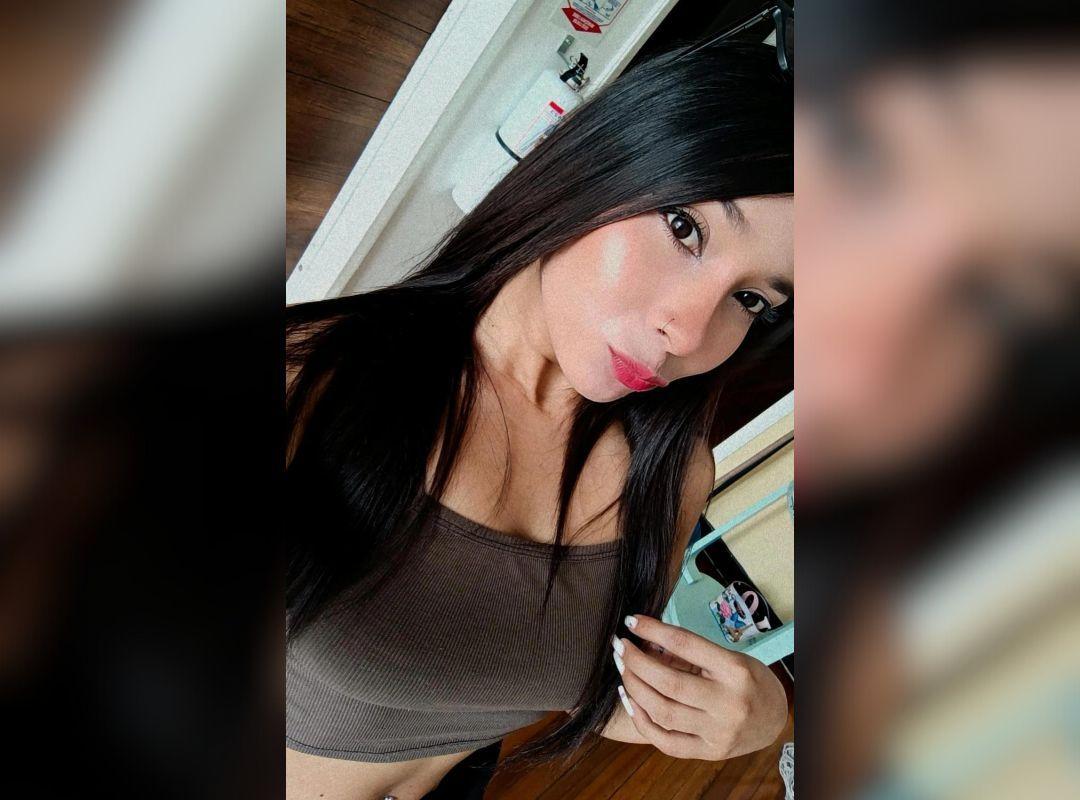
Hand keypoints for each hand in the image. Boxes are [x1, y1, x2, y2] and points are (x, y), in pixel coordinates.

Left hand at [611, 613, 787, 759]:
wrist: (775, 719)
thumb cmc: (748, 680)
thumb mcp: (727, 657)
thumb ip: (690, 653)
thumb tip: (646, 640)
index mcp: (735, 670)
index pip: (686, 645)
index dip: (653, 630)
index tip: (631, 622)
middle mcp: (728, 703)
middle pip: (669, 682)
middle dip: (636, 662)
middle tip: (620, 646)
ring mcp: (718, 731)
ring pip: (663, 711)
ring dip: (634, 688)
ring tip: (622, 669)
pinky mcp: (709, 752)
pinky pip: (666, 741)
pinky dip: (642, 720)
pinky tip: (630, 700)